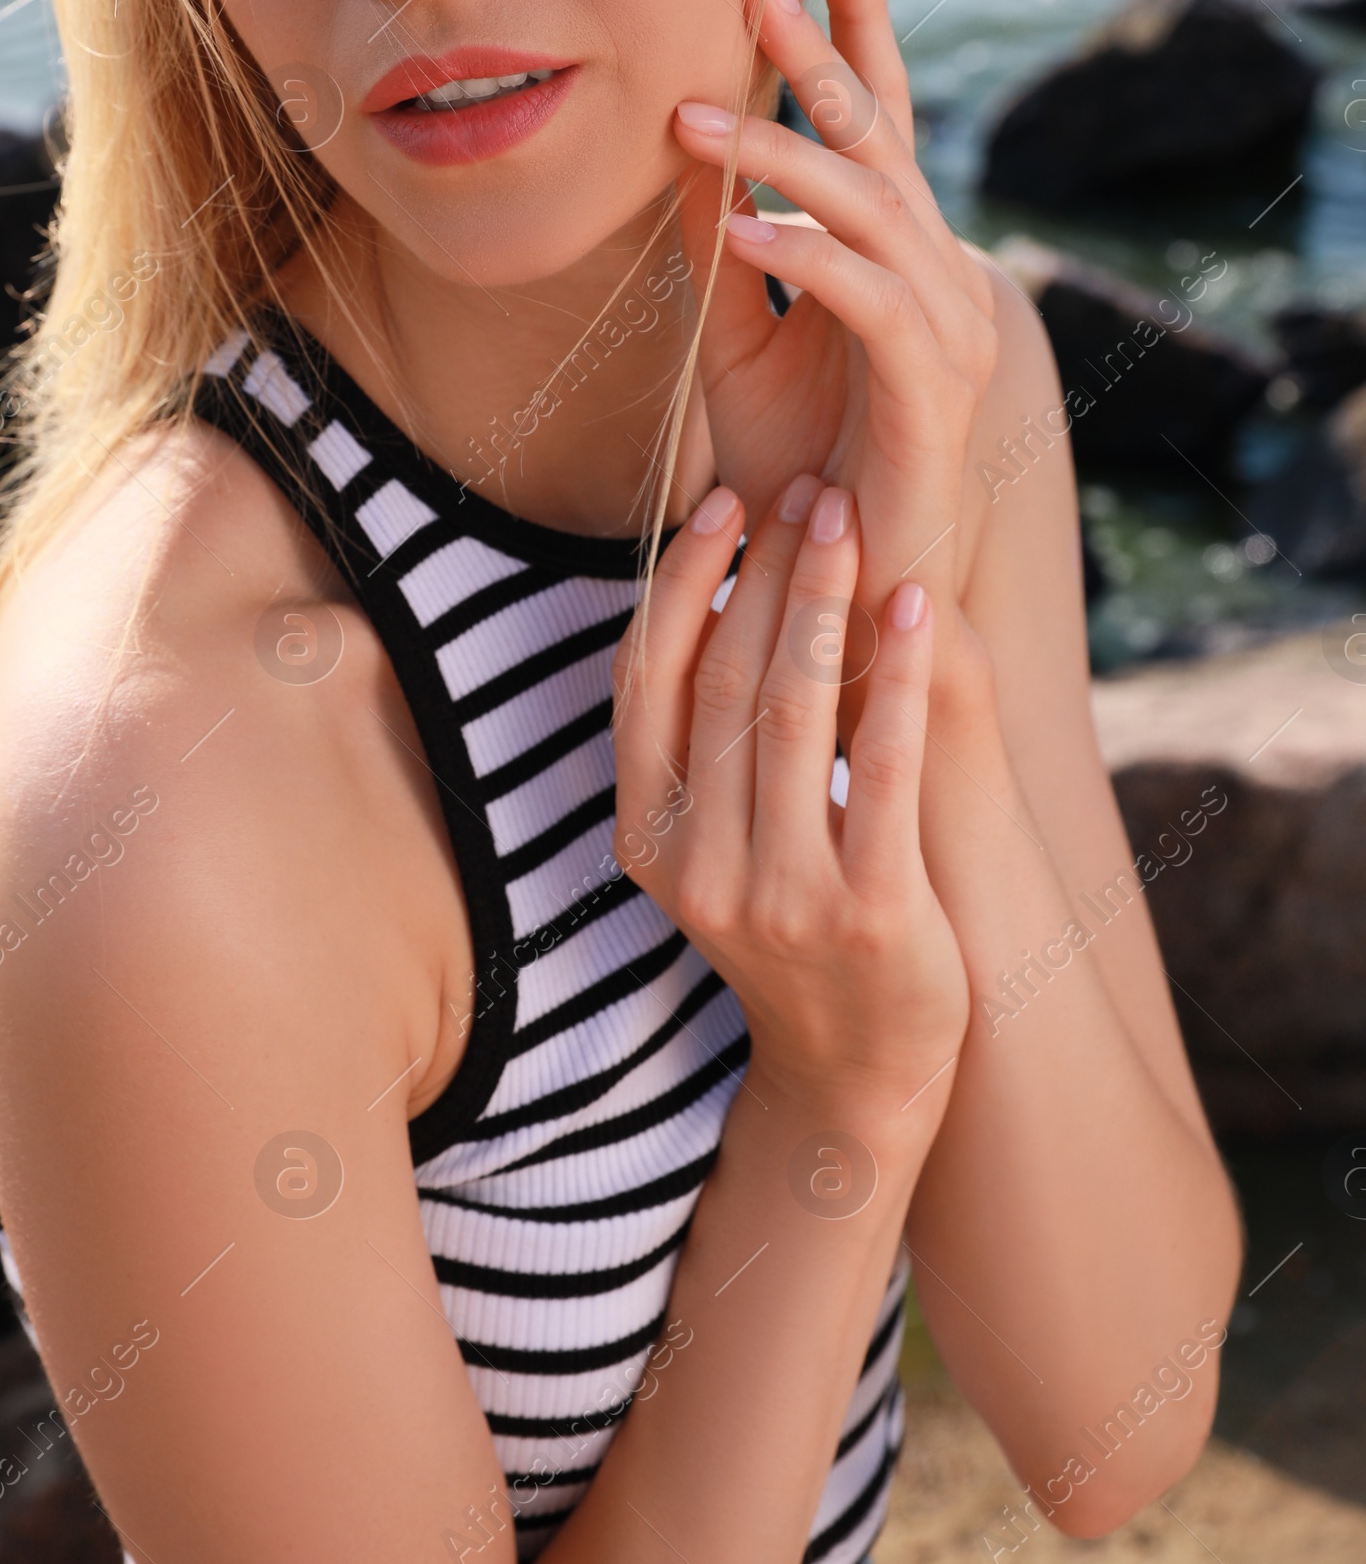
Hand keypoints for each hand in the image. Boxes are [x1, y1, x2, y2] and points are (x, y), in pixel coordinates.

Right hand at [612, 472, 968, 1121]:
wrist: (859, 1074)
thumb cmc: (794, 928)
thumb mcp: (720, 847)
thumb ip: (711, 743)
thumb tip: (729, 586)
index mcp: (646, 841)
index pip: (648, 682)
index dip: (684, 582)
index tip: (724, 503)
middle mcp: (698, 868)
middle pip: (725, 680)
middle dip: (767, 571)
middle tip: (808, 489)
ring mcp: (780, 895)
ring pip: (794, 712)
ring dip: (823, 600)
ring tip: (851, 520)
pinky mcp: (870, 912)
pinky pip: (883, 766)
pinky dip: (901, 674)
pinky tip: (917, 604)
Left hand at [672, 0, 997, 631]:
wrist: (845, 585)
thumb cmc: (796, 468)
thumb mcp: (734, 341)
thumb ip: (719, 247)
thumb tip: (684, 149)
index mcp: (893, 250)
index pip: (878, 113)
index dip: (856, 20)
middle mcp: (935, 270)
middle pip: (878, 136)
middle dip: (818, 51)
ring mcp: (945, 324)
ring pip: (869, 207)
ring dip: (780, 154)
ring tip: (693, 114)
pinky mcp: (930, 387)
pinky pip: (867, 297)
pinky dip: (804, 254)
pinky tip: (741, 223)